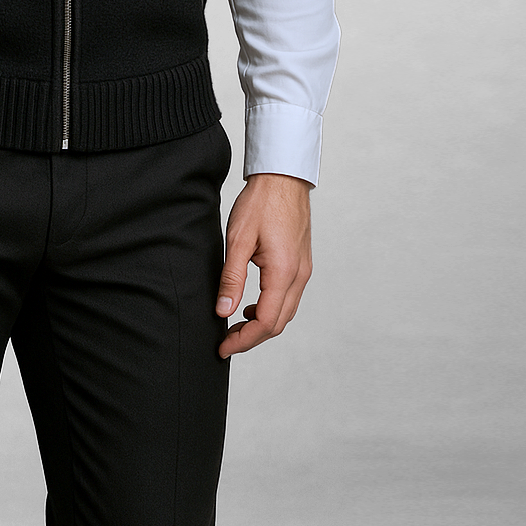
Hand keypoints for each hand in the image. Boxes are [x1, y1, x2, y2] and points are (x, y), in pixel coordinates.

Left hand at [216, 172, 312, 358]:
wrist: (283, 177)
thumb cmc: (261, 202)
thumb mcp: (238, 239)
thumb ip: (231, 278)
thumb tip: (223, 311)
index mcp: (284, 272)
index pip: (266, 322)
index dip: (243, 340)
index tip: (222, 348)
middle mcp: (299, 275)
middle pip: (279, 323)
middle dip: (252, 338)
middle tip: (225, 342)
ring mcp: (303, 270)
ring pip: (285, 312)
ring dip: (262, 325)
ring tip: (235, 327)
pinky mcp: (301, 263)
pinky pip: (288, 297)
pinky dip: (271, 309)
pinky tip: (251, 305)